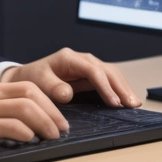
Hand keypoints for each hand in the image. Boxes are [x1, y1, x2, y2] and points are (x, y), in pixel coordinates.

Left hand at [0, 47, 140, 107]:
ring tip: (134, 104)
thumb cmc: (32, 79)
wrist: (27, 76)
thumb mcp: (38, 82)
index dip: (105, 86)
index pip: (92, 70)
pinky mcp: (90, 74)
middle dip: (121, 87)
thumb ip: (52, 87)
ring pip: (111, 73)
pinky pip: (108, 80)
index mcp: (69, 58)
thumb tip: (68, 94)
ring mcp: (87, 65)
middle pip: (107, 70)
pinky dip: (118, 89)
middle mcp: (81, 59)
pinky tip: (126, 100)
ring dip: (123, 88)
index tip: (114, 102)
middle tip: (132, 104)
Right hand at [0, 80, 69, 156]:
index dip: (49, 102)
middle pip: (30, 93)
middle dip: (53, 111)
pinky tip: (31, 140)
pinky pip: (8, 124)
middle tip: (63, 128)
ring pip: (24, 107)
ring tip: (53, 136)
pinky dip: (26, 132)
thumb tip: (25, 123)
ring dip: (45, 122)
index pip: (27, 86)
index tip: (59, 118)